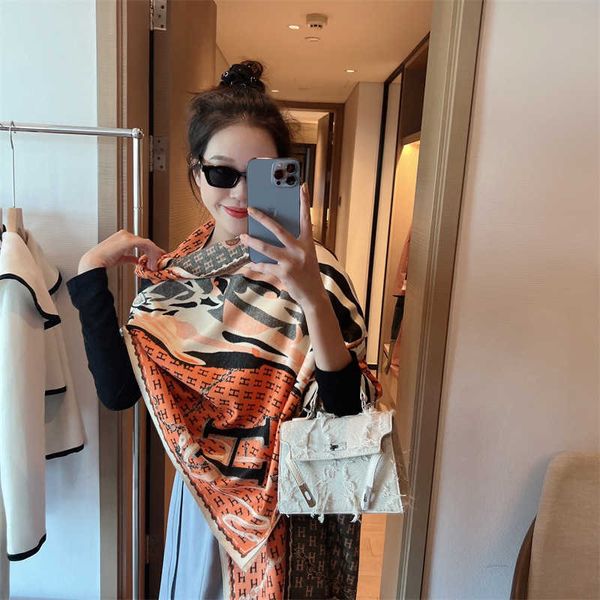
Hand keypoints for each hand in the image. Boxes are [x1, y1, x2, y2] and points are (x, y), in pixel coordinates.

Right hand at [78, 229, 164, 273]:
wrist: (94, 262)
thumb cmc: (103, 261)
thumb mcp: (120, 258)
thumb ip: (129, 258)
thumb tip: (137, 260)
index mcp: (122, 237)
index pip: (141, 242)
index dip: (150, 251)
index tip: (156, 259)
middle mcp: (125, 234)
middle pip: (145, 243)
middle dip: (154, 253)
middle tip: (158, 262)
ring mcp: (127, 236)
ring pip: (147, 244)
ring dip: (153, 255)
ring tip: (154, 265)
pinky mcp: (129, 241)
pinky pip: (146, 245)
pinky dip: (151, 253)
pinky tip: (151, 261)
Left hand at [240, 183, 326, 307]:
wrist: (313, 296)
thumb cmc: (307, 273)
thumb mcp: (306, 255)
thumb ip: (295, 244)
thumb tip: (274, 234)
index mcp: (307, 243)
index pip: (306, 218)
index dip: (304, 202)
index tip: (301, 187)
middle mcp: (300, 250)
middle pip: (278, 229)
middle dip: (263, 218)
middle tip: (251, 210)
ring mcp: (292, 261)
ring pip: (266, 248)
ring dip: (252, 241)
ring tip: (243, 237)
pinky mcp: (284, 273)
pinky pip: (264, 266)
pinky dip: (255, 264)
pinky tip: (249, 263)